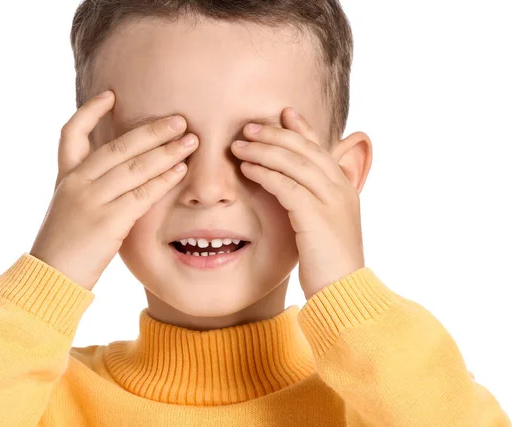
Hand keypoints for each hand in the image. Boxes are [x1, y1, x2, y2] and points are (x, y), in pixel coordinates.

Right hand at [30, 91, 198, 290]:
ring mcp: (91, 200)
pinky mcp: (107, 221)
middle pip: (118, 146)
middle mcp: (77, 182)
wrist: (51, 277)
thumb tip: (122, 172)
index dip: (91, 111)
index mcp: (66, 177)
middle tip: (180, 120)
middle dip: (152, 131)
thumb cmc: (65, 246)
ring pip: (134, 167)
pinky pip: (142, 195)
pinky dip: (164, 180)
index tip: (111, 94)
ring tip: (191, 141)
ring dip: (166, 152)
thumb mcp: (69, 208)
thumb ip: (90, 187)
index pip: (71, 133)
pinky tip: (181, 171)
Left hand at [231, 107, 364, 299]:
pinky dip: (265, 174)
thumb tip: (294, 190)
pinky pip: (286, 186)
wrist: (344, 290)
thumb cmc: (329, 261)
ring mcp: (330, 201)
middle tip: (248, 127)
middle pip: (305, 149)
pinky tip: (247, 169)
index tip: (283, 112)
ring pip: (294, 163)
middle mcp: (340, 188)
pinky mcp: (315, 216)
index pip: (321, 148)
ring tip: (239, 145)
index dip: (301, 128)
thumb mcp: (325, 225)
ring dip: (263, 151)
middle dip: (274, 134)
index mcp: (344, 187)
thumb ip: (314, 202)